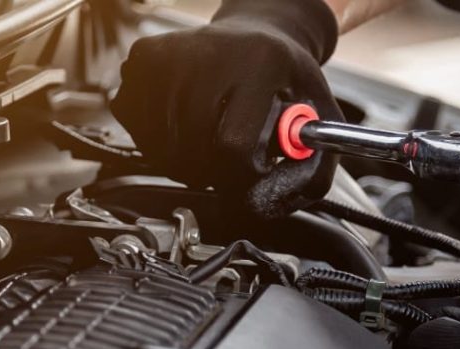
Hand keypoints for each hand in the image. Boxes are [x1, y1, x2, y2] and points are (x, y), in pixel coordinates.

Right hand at [110, 0, 341, 217]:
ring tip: (209, 138)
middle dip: (212, 171)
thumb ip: (315, 170)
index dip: (241, 174)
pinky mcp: (144, 58)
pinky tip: (183, 122)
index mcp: (261, 64)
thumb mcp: (321, 117)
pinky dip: (158, 140)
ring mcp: (171, 55)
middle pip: (193, 151)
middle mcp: (210, 53)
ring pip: (161, 146)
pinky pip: (138, 127)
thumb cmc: (286, 78)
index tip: (253, 168)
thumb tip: (274, 202)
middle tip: (230, 156)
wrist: (258, 34)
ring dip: (184, 161)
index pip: (234, 145)